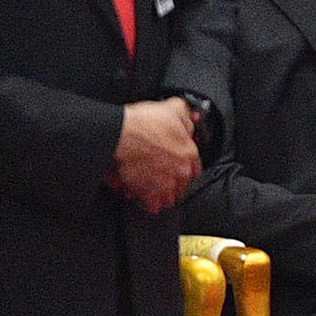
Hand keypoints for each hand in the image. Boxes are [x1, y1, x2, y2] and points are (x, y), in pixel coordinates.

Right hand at [111, 97, 200, 212]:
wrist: (120, 134)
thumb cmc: (143, 122)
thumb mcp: (171, 109)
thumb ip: (185, 114)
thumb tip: (192, 117)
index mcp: (189, 154)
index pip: (195, 169)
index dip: (185, 169)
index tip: (177, 169)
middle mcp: (180, 172)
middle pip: (181, 185)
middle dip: (173, 183)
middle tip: (161, 179)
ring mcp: (165, 185)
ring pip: (169, 198)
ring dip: (161, 195)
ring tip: (151, 189)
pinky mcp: (148, 194)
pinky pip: (152, 206)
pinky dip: (146, 202)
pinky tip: (140, 195)